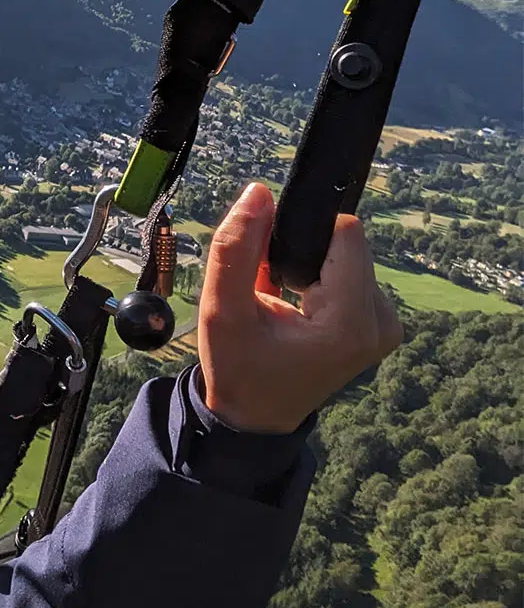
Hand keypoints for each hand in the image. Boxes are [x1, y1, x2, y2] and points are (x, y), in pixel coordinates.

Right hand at [197, 182, 402, 433]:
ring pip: (349, 255)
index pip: (344, 232)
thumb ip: (236, 248)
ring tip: (280, 302)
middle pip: (347, 243)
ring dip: (309, 266)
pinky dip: (320, 279)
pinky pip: (353, 272)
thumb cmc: (237, 367)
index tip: (268, 262)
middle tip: (270, 290)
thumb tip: (258, 192)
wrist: (255, 415)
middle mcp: (382, 322)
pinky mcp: (382, 323)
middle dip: (303, 251)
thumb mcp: (220, 309)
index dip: (300, 233)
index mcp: (350, 323)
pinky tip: (295, 306)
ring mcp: (387, 325)